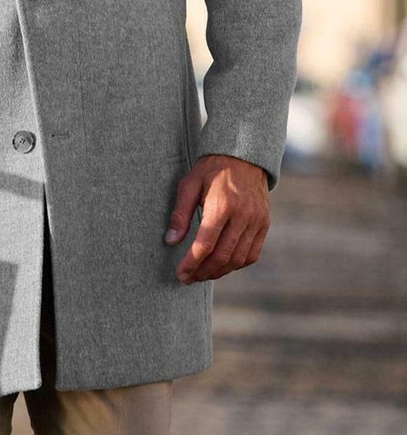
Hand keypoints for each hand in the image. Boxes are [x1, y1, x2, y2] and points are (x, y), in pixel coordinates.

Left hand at [164, 155, 269, 283]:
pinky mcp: (264, 224)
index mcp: (222, 204)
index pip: (205, 244)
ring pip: (238, 259)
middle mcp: (243, 215)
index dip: (191, 263)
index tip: (181, 274)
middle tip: (188, 278)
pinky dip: (236, 264)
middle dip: (203, 272)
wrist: (243, 156)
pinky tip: (222, 265)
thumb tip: (170, 241)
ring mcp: (257, 221)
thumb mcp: (190, 184)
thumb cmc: (211, 169)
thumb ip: (180, 214)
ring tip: (202, 274)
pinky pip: (252, 254)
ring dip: (219, 272)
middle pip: (222, 256)